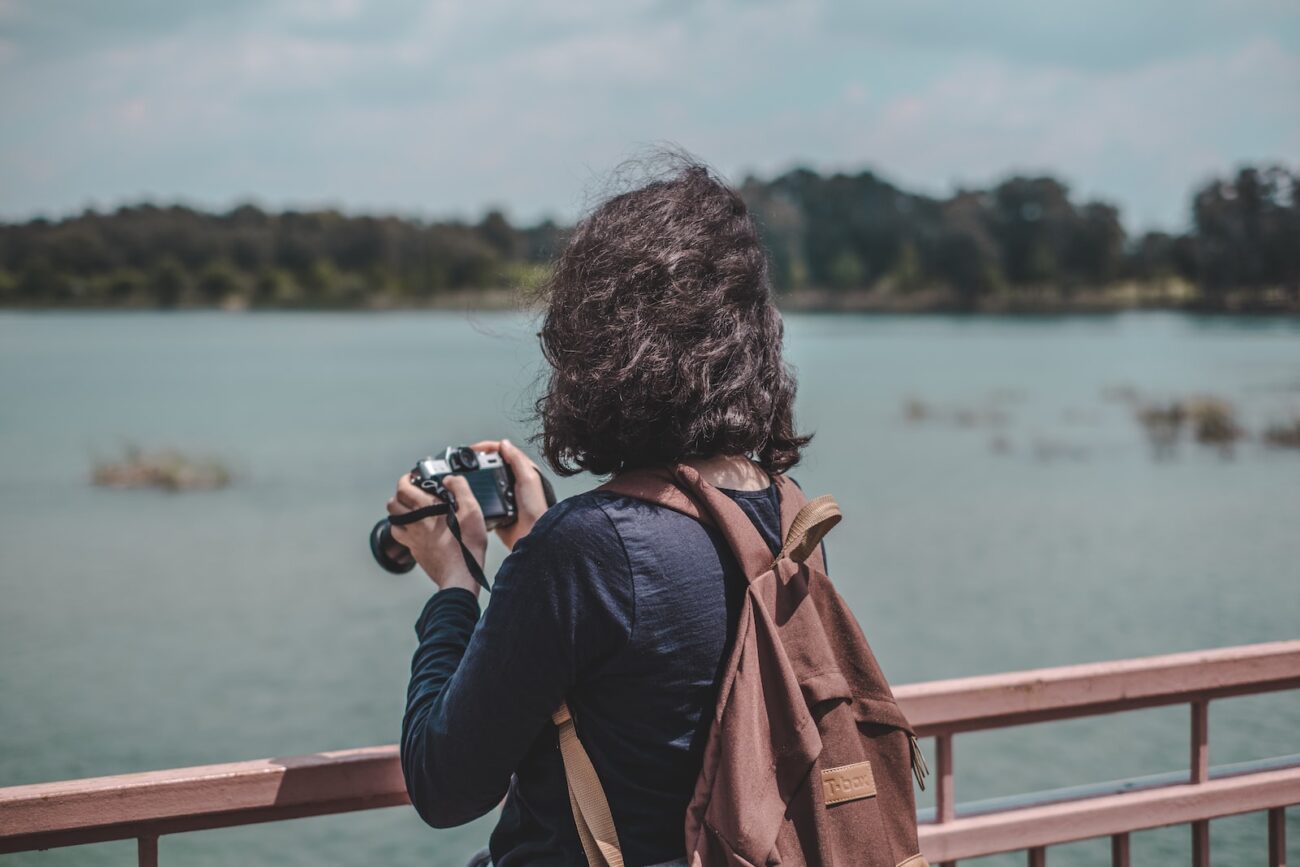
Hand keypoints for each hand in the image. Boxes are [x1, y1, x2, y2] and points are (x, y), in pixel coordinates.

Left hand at [387, 473, 486, 593]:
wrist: (461, 575)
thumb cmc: (466, 546)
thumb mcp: (472, 510)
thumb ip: (461, 489)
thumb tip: (449, 479)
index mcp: (425, 509)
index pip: (403, 488)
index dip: (405, 479)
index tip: (412, 478)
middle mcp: (414, 523)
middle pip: (392, 504)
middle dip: (399, 495)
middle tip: (411, 493)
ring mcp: (412, 539)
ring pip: (393, 521)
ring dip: (398, 513)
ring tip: (411, 510)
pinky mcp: (415, 551)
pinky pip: (401, 537)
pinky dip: (403, 529)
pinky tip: (416, 529)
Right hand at [469, 438, 550, 550]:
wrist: (532, 535)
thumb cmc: (536, 508)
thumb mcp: (528, 478)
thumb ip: (517, 460)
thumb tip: (504, 444)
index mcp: (521, 471)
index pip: (502, 453)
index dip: (486, 448)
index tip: (473, 449)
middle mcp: (512, 481)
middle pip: (491, 465)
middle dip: (477, 461)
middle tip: (464, 461)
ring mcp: (503, 494)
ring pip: (485, 480)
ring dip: (475, 477)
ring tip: (463, 475)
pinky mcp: (496, 507)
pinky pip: (482, 498)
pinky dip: (475, 494)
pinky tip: (469, 493)